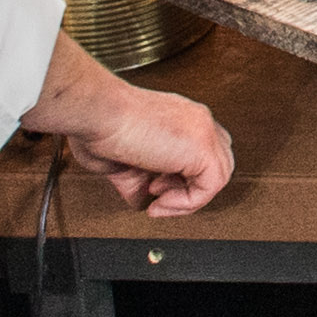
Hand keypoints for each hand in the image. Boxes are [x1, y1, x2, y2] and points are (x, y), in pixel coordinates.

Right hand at [22, 44, 231, 216]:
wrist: (97, 113)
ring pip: (218, 175)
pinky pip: (211, 186)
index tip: (153, 187)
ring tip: (157, 199)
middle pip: (216, 162)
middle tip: (156, 194)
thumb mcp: (122, 162)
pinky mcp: (202, 147)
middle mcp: (196, 120)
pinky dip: (186, 203)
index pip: (202, 151)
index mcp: (181, 118)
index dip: (181, 177)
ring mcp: (202, 131)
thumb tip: (142, 201)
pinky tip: (160, 202)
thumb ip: (139, 181)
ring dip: (188, 198)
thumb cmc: (99, 127)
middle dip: (188, 187)